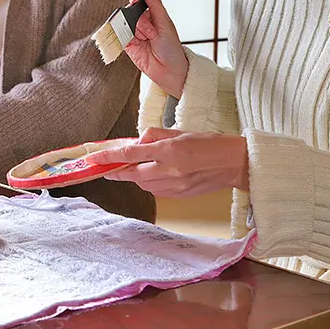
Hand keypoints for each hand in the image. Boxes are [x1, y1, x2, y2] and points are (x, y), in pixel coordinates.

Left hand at [88, 127, 249, 197]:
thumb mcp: (179, 132)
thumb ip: (154, 137)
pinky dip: (150, 182)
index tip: (94, 158)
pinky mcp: (179, 196)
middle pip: (132, 174)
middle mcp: (169, 170)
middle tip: (109, 167)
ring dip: (135, 175)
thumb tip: (135, 143)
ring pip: (142, 184)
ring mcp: (174, 186)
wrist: (234, 163)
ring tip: (141, 165)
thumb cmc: (210, 143)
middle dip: (118, 171)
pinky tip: (156, 173)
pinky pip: (155, 191)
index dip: (109, 157)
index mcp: (169, 150)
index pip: (130, 155)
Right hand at [122, 0, 188, 96]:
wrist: (169, 70)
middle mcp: (142, 21)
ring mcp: (133, 32)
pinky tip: (136, 43)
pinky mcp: (126, 43)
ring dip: (136, 31)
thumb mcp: (165, 22)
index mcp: (153, 13)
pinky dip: (125, 38)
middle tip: (150, 31)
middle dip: (140, 20)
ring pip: (125, 23)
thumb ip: (154, 4)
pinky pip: (119, 35)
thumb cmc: (171, 47)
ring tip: (147, 40)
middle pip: (130, 10)